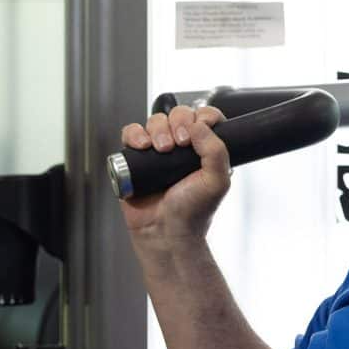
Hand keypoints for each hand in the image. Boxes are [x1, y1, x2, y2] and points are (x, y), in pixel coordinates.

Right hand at [116, 105, 230, 252]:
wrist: (165, 234)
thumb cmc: (192, 213)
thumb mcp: (217, 182)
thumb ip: (216, 150)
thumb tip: (198, 124)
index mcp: (204, 150)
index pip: (204, 118)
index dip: (201, 117)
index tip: (197, 131)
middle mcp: (181, 148)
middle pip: (177, 114)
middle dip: (177, 122)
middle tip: (178, 144)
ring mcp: (157, 152)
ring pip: (155, 121)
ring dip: (157, 129)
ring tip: (161, 149)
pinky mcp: (136, 159)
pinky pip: (131, 134)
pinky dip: (134, 134)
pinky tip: (142, 147)